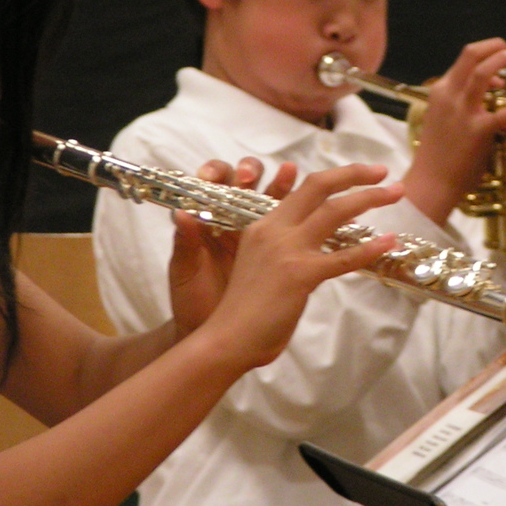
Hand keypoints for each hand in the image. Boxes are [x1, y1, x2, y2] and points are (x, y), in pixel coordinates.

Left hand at [168, 158, 297, 338]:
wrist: (217, 335)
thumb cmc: (195, 299)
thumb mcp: (185, 271)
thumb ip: (185, 242)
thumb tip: (180, 213)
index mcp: (213, 219)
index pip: (216, 183)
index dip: (216, 172)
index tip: (209, 176)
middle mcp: (238, 219)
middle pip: (250, 181)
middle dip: (252, 170)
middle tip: (247, 175)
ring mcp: (264, 233)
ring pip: (277, 197)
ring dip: (284, 182)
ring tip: (288, 171)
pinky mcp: (284, 254)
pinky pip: (304, 230)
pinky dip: (314, 215)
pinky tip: (325, 206)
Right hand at [197, 163, 402, 367]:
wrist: (228, 338)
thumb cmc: (245, 310)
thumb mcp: (261, 265)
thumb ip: (286, 250)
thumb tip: (320, 249)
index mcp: (264, 225)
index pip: (303, 189)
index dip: (334, 178)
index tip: (358, 174)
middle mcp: (275, 229)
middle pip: (319, 186)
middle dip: (354, 173)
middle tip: (382, 171)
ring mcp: (287, 249)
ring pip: (335, 211)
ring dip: (369, 198)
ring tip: (396, 193)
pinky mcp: (300, 274)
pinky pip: (343, 257)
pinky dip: (370, 248)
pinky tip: (389, 242)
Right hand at [403, 38, 505, 225]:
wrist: (430, 182)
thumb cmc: (438, 154)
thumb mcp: (442, 117)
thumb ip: (461, 100)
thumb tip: (491, 87)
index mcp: (440, 91)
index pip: (464, 59)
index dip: (486, 53)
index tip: (500, 60)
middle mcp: (449, 95)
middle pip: (471, 55)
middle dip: (496, 46)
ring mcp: (462, 111)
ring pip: (483, 72)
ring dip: (504, 60)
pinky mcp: (476, 130)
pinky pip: (503, 114)